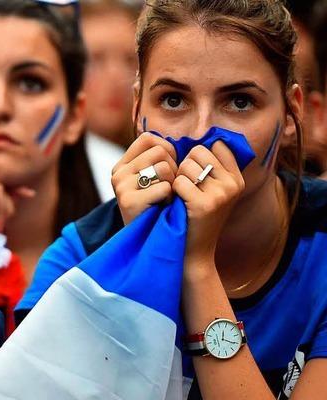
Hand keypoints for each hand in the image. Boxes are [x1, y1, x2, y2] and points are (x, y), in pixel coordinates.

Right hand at [110, 132, 177, 224]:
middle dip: (173, 168)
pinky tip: (163, 207)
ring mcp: (121, 187)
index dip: (167, 149)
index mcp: (122, 165)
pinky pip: (164, 187)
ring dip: (173, 184)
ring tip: (166, 198)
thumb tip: (182, 143)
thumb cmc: (155, 207)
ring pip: (164, 168)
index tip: (170, 167)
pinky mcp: (129, 201)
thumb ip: (157, 160)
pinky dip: (170, 198)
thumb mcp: (150, 180)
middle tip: (169, 188)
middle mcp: (118, 173)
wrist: (144, 241)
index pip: (149, 139)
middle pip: (160, 152)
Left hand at [172, 142, 243, 263]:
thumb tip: (205, 137)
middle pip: (198, 152)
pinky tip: (177, 204)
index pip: (215, 146)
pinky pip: (179, 181)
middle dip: (184, 167)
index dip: (197, 158)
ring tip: (181, 198)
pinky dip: (172, 191)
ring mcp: (221, 194)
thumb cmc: (194, 217)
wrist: (193, 253)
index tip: (194, 177)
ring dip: (177, 179)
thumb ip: (211, 166)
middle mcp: (234, 184)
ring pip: (187, 165)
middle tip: (184, 189)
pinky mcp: (205, 204)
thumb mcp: (211, 190)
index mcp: (237, 178)